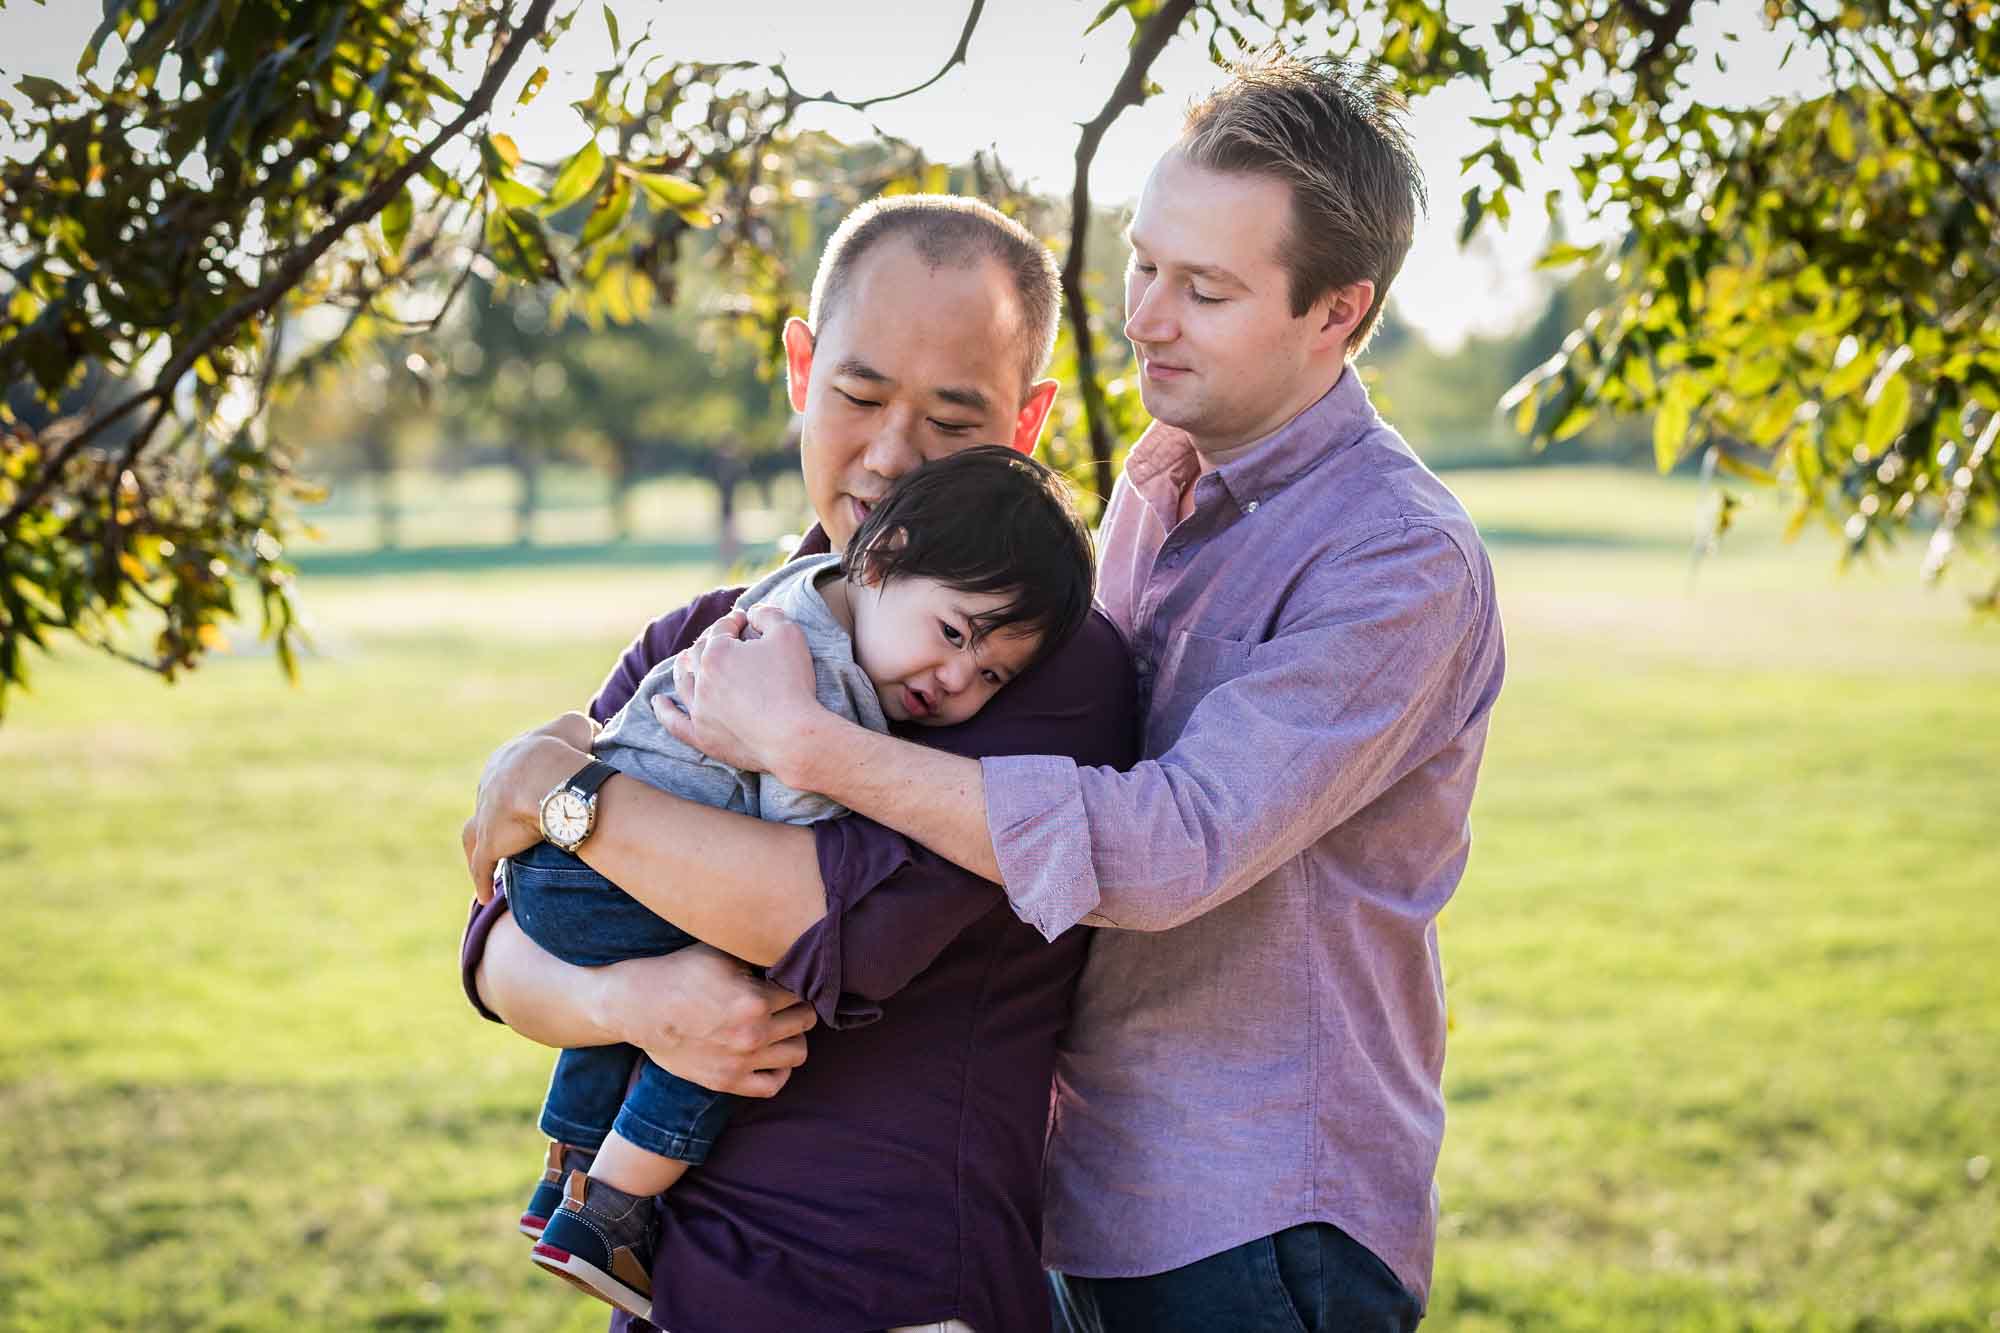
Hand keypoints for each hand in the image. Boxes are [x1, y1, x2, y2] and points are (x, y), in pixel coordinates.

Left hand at [462, 722, 592, 901]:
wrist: (550, 778)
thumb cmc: (564, 752)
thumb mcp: (574, 726)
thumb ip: (580, 728)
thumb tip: (593, 733)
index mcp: (506, 761)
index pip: (510, 775)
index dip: (522, 787)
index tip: (535, 798)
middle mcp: (488, 788)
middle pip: (491, 804)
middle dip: (500, 816)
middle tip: (518, 830)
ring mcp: (486, 817)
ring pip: (473, 834)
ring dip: (480, 847)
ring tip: (492, 861)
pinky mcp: (489, 844)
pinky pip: (482, 866)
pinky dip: (481, 880)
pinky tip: (484, 893)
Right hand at [597, 944, 815, 1096]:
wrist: (639, 1007)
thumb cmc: (680, 973)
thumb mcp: (721, 953)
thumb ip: (758, 957)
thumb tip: (789, 952)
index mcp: (755, 1000)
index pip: (802, 990)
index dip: (797, 980)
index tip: (788, 978)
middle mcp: (753, 1034)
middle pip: (806, 1020)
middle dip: (799, 1006)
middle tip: (785, 1001)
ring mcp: (741, 1061)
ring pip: (798, 1053)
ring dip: (793, 1037)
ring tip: (780, 1027)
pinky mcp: (727, 1081)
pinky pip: (773, 1086)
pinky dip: (779, 1071)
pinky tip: (770, 1055)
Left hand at [653, 603, 820, 781]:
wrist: (792, 738)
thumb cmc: (792, 684)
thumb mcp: (789, 635)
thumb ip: (769, 614)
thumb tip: (753, 612)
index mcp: (718, 652)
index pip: (722, 629)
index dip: (734, 621)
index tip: (745, 620)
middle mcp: (702, 679)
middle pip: (700, 653)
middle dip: (711, 641)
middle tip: (723, 639)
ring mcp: (699, 709)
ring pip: (684, 683)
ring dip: (683, 668)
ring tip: (685, 660)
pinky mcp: (702, 737)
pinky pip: (675, 723)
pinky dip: (664, 711)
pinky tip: (658, 702)